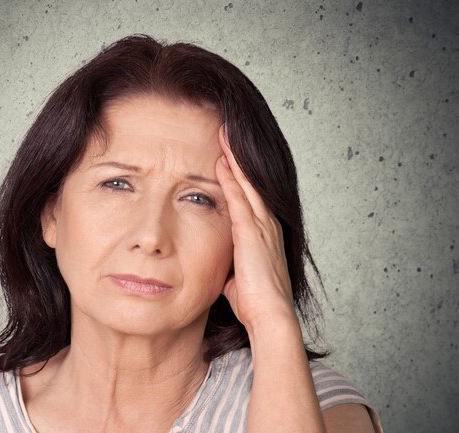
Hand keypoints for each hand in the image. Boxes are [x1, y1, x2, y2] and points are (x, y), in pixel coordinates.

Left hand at [214, 124, 295, 332]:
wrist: (269, 316)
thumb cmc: (255, 302)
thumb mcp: (239, 278)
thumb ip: (231, 265)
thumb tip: (221, 269)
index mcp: (263, 234)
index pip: (249, 196)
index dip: (239, 174)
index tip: (227, 155)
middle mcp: (266, 224)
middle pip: (250, 182)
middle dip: (238, 156)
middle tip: (227, 130)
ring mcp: (261, 226)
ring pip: (247, 183)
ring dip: (235, 158)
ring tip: (225, 133)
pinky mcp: (252, 232)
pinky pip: (240, 198)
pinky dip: (231, 177)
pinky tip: (222, 159)